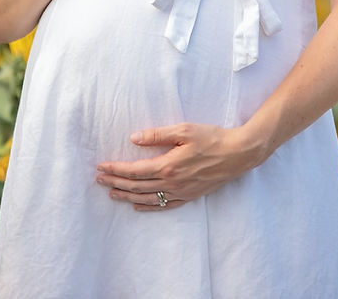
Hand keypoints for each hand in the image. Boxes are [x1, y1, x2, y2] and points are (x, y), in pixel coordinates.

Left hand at [94, 122, 263, 210]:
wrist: (238, 154)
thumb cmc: (212, 138)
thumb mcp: (184, 130)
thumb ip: (157, 135)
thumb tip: (133, 138)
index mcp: (168, 166)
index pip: (134, 171)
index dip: (115, 169)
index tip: (101, 166)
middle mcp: (172, 183)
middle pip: (137, 186)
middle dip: (115, 182)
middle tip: (99, 180)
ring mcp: (181, 192)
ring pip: (148, 199)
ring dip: (127, 196)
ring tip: (111, 193)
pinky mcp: (190, 196)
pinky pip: (165, 206)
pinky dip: (148, 207)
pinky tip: (138, 206)